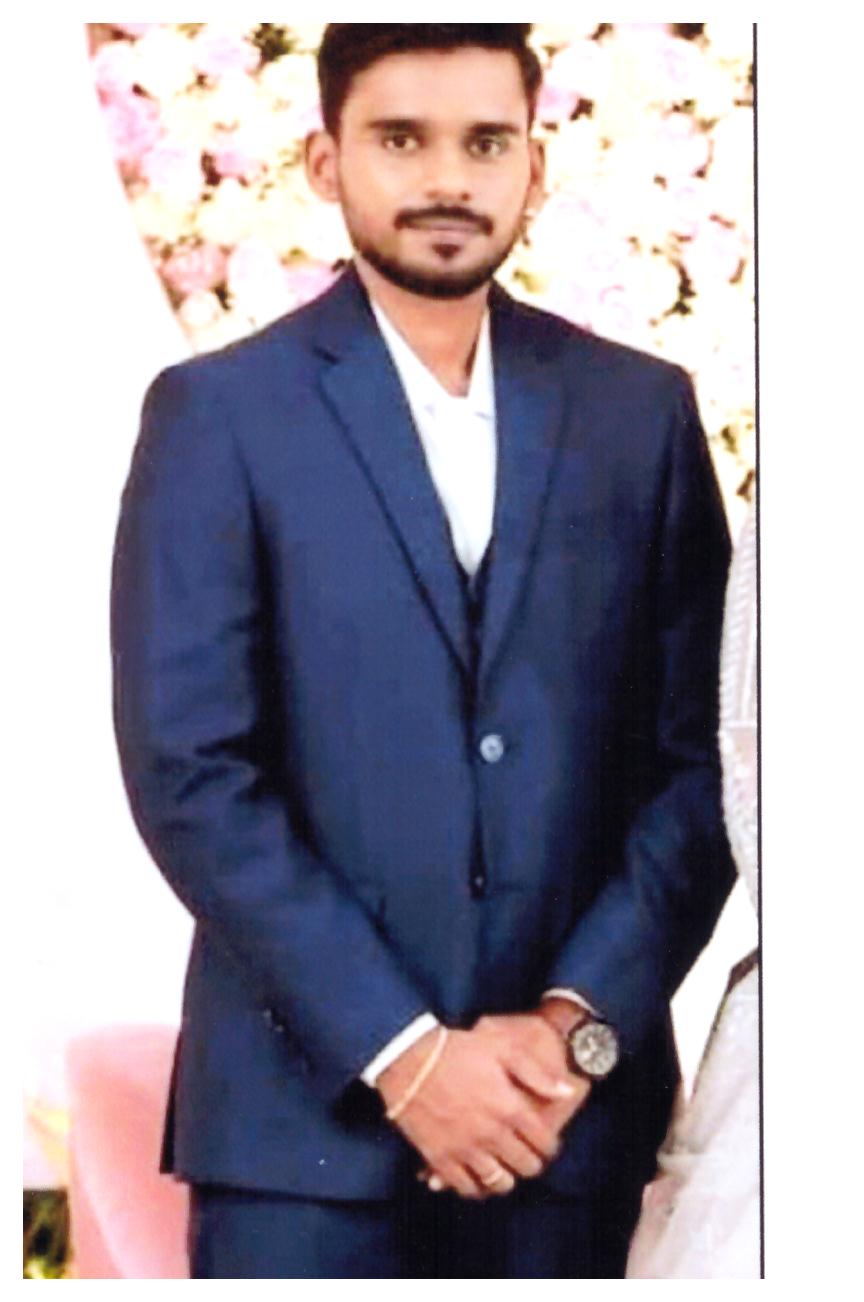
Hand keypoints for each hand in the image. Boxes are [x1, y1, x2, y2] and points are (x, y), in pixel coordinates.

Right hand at [416, 1006, 591, 1195]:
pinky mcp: (441, 1159)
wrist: (409, 1060)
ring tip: (503, 1166)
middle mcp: (492, 1135)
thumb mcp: (501, 1048)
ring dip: (507, 1177)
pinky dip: (476, 1186)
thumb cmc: (458, 1049)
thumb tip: (566, 1092)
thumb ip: (536, 1073)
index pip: (545, 1143)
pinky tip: (477, 1174)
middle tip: (525, 1154)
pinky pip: (467, 1188)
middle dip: (531, 1161)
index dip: (549, 1145)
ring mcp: (466, 1150)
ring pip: (500, 1183)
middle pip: (526, 1166)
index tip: (545, 1142)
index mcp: (510, 1108)